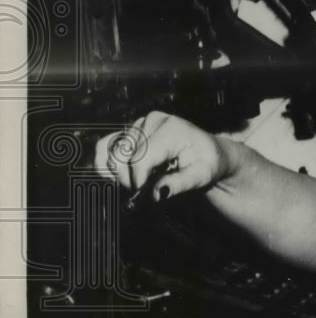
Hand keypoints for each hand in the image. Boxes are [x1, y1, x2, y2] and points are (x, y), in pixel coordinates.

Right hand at [94, 110, 233, 200]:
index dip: (139, 181)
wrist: (208, 152)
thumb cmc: (207, 163)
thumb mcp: (201, 176)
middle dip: (129, 180)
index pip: (140, 159)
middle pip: (122, 157)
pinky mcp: (130, 130)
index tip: (149, 195)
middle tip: (146, 191)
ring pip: (112, 154)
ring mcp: (138, 124)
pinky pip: (105, 146)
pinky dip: (107, 164)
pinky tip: (118, 177)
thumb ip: (178, 185)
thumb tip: (155, 194)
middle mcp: (152, 122)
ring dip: (119, 174)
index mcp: (171, 129)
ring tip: (139, 182)